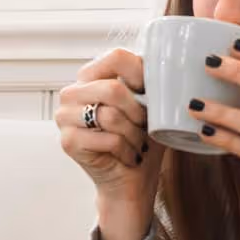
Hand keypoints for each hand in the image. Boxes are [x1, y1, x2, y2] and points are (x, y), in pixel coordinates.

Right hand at [56, 48, 160, 239]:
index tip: (152, 94)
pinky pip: (107, 139)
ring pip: (110, 115)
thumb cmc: (142, 141)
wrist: (131, 182)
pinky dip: (127, 150)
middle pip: (112, 88)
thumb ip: (153, 81)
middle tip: (146, 127)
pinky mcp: (68, 141)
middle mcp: (72, 93)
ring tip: (139, 144)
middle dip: (139, 112)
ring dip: (134, 134)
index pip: (115, 57)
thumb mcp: (152, 106)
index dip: (141, 73)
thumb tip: (174, 60)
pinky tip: (130, 156)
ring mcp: (64, 117)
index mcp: (91, 77)